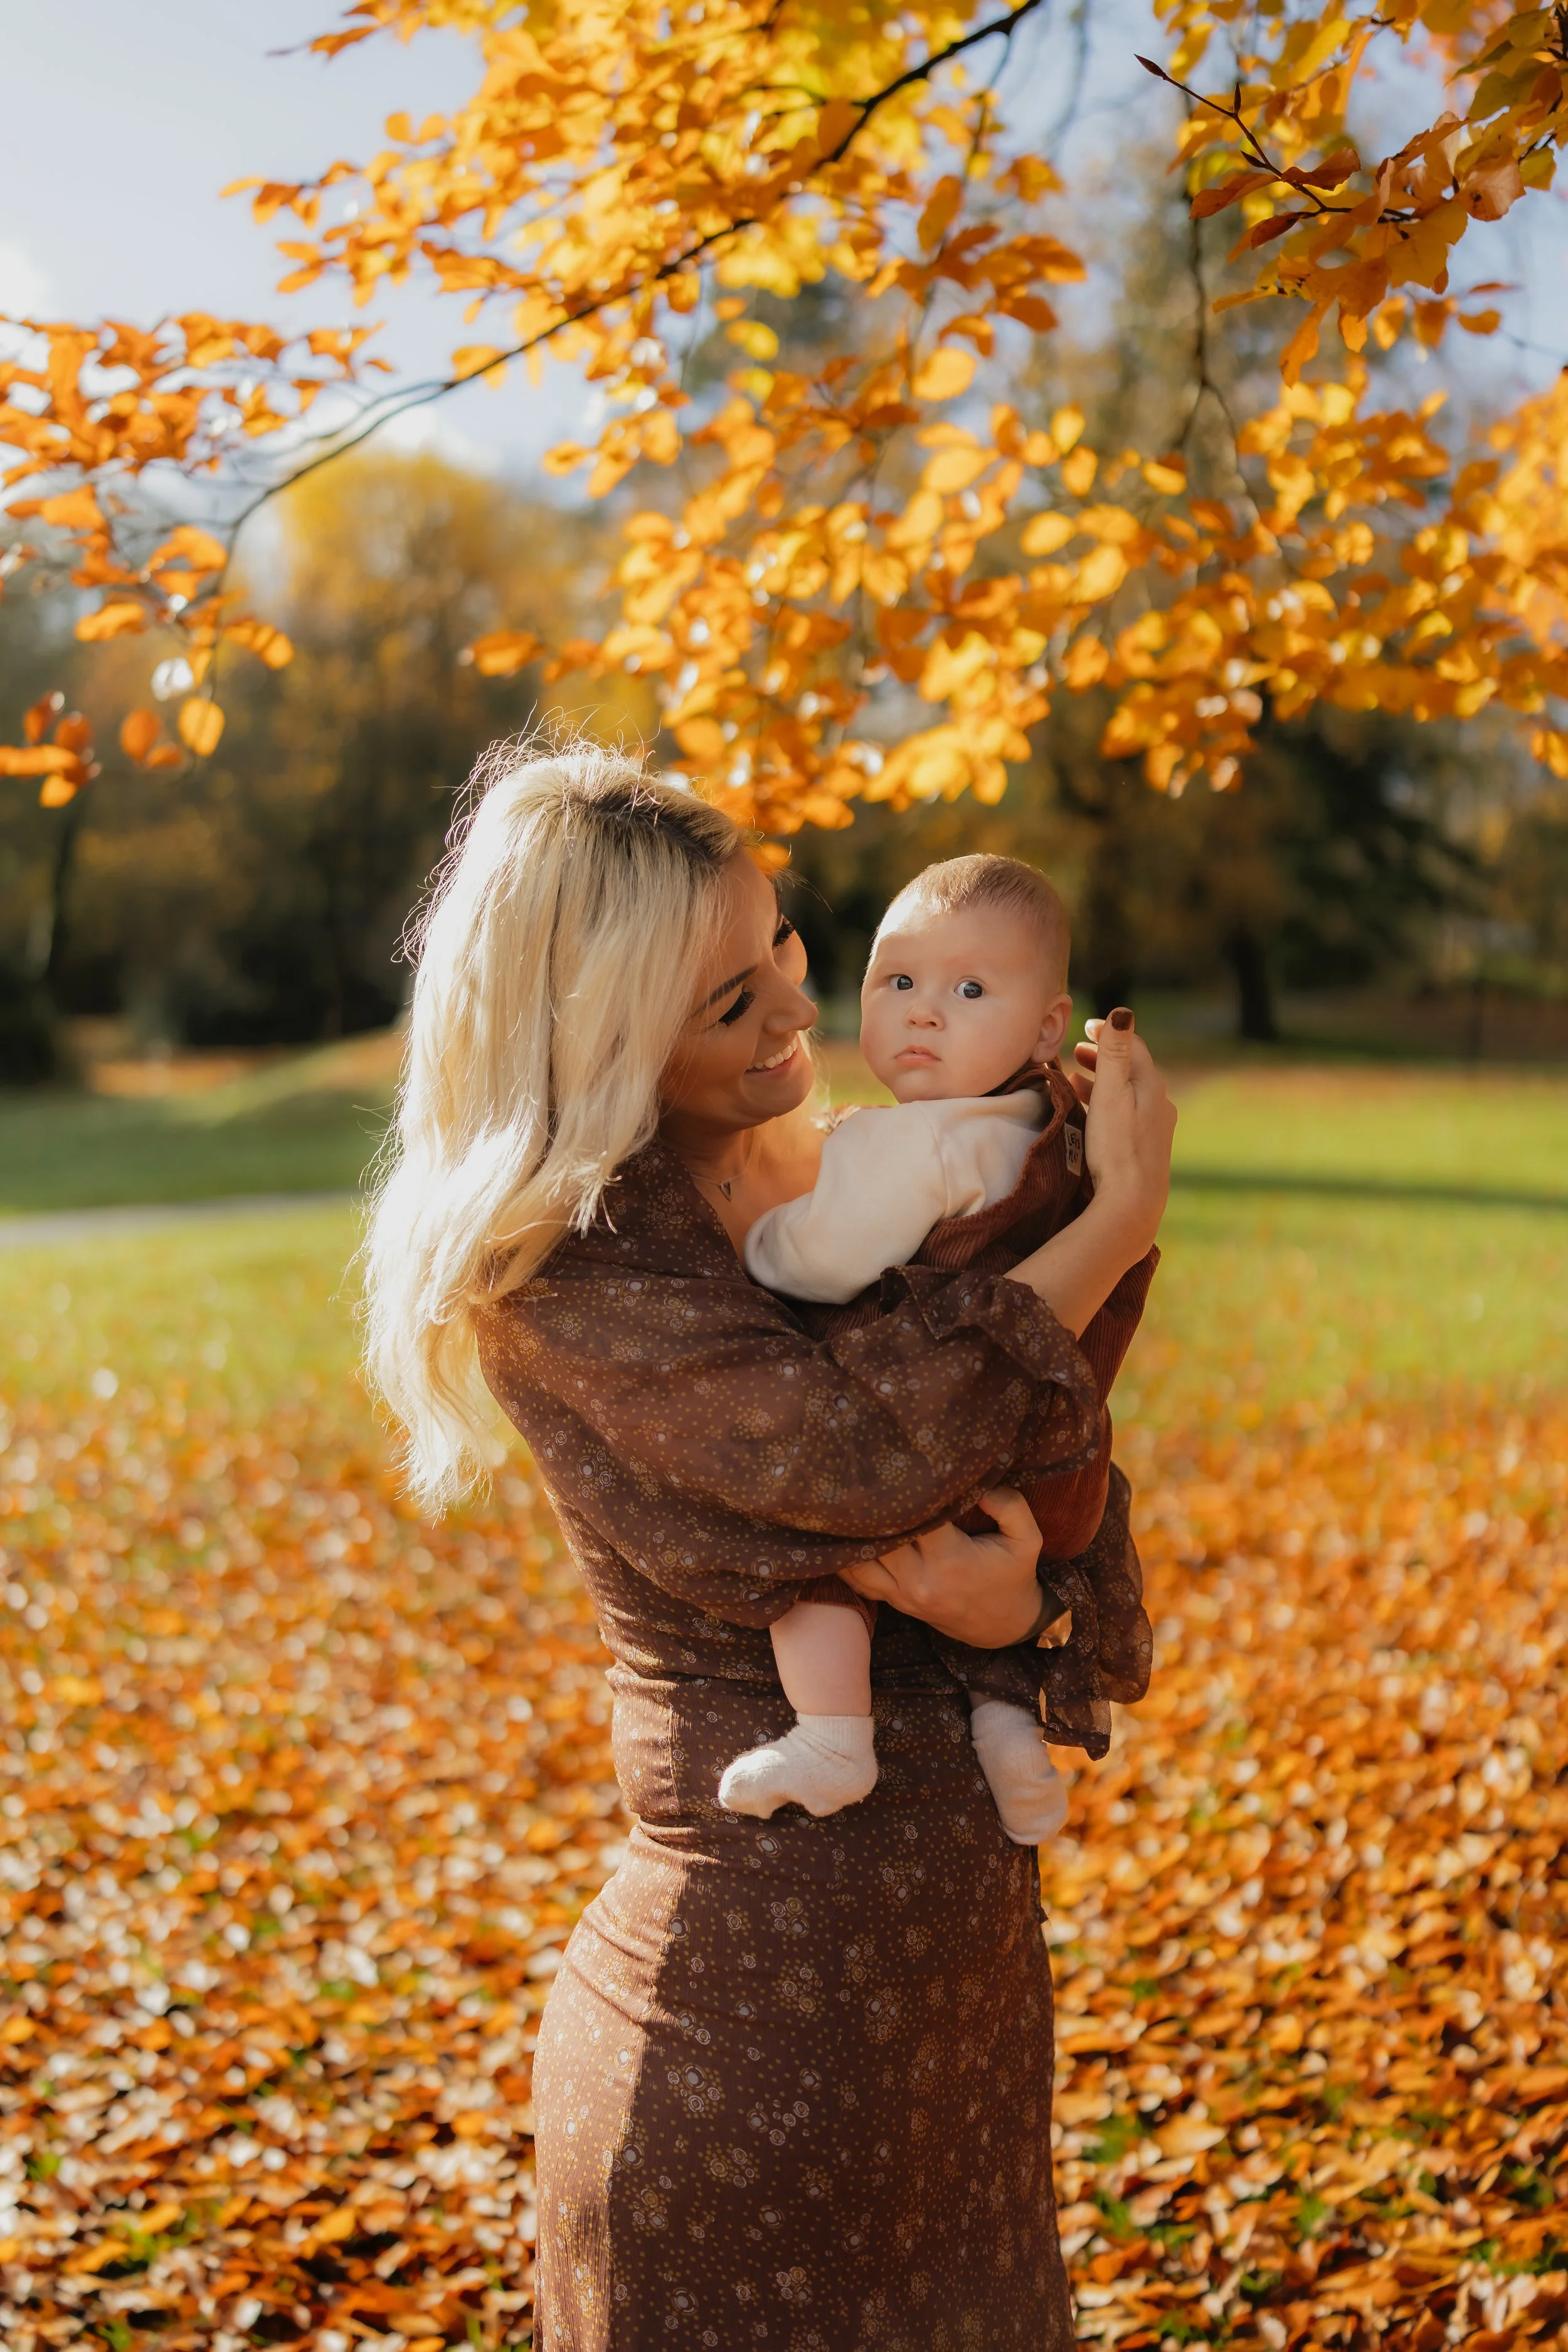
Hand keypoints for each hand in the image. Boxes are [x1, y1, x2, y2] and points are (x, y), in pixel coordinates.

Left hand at [841, 1488, 1043, 1647]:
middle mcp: (919, 1578)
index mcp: (951, 1559)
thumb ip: (1010, 1506)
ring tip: (851, 1501)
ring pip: (859, 1559)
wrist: (1003, 1626)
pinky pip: (857, 1580)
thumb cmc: (1013, 1576)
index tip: (900, 1466)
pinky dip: (847, 1558)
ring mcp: (902, 1593)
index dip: (905, 1490)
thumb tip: (980, 1485)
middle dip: (873, 1507)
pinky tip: (845, 1534)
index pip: (915, 1516)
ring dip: (854, 1532)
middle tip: (866, 1475)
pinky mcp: (893, 1600)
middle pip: (879, 1535)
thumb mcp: (1027, 1540)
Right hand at [1071, 1007, 1175, 1262]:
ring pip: (1128, 1093)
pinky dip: (1107, 1103)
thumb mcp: (1110, 1094)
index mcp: (1152, 1086)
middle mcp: (1160, 1104)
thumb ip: (1114, 1053)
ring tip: (1075, 1077)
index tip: (1085, 1026)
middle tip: (1078, 1049)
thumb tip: (1122, 1011)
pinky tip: (1091, 1113)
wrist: (1133, 1203)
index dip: (1109, 1032)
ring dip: (1103, 1080)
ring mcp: (1156, 1128)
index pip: (1133, 1046)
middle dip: (1105, 1055)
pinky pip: (1127, 1114)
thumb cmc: (1117, 1146)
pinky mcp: (1147, 1148)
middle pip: (1132, 1068)